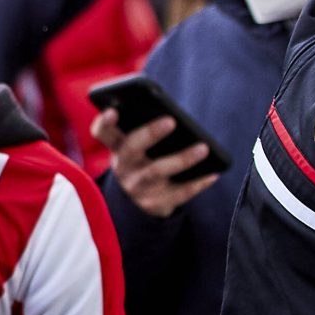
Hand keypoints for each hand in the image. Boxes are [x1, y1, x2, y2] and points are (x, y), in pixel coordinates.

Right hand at [92, 108, 217, 217]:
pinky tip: (212, 174)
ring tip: (203, 148)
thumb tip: (173, 119)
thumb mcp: (136, 149)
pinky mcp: (154, 203)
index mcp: (117, 148)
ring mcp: (137, 187)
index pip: (102, 133)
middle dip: (150, 134)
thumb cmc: (145, 162)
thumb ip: (146, 133)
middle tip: (171, 121)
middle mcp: (123, 167)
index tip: (113, 110)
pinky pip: (178, 193)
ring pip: (157, 171)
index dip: (104, 122)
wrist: (140, 203)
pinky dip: (196, 184)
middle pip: (132, 149)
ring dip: (181, 159)